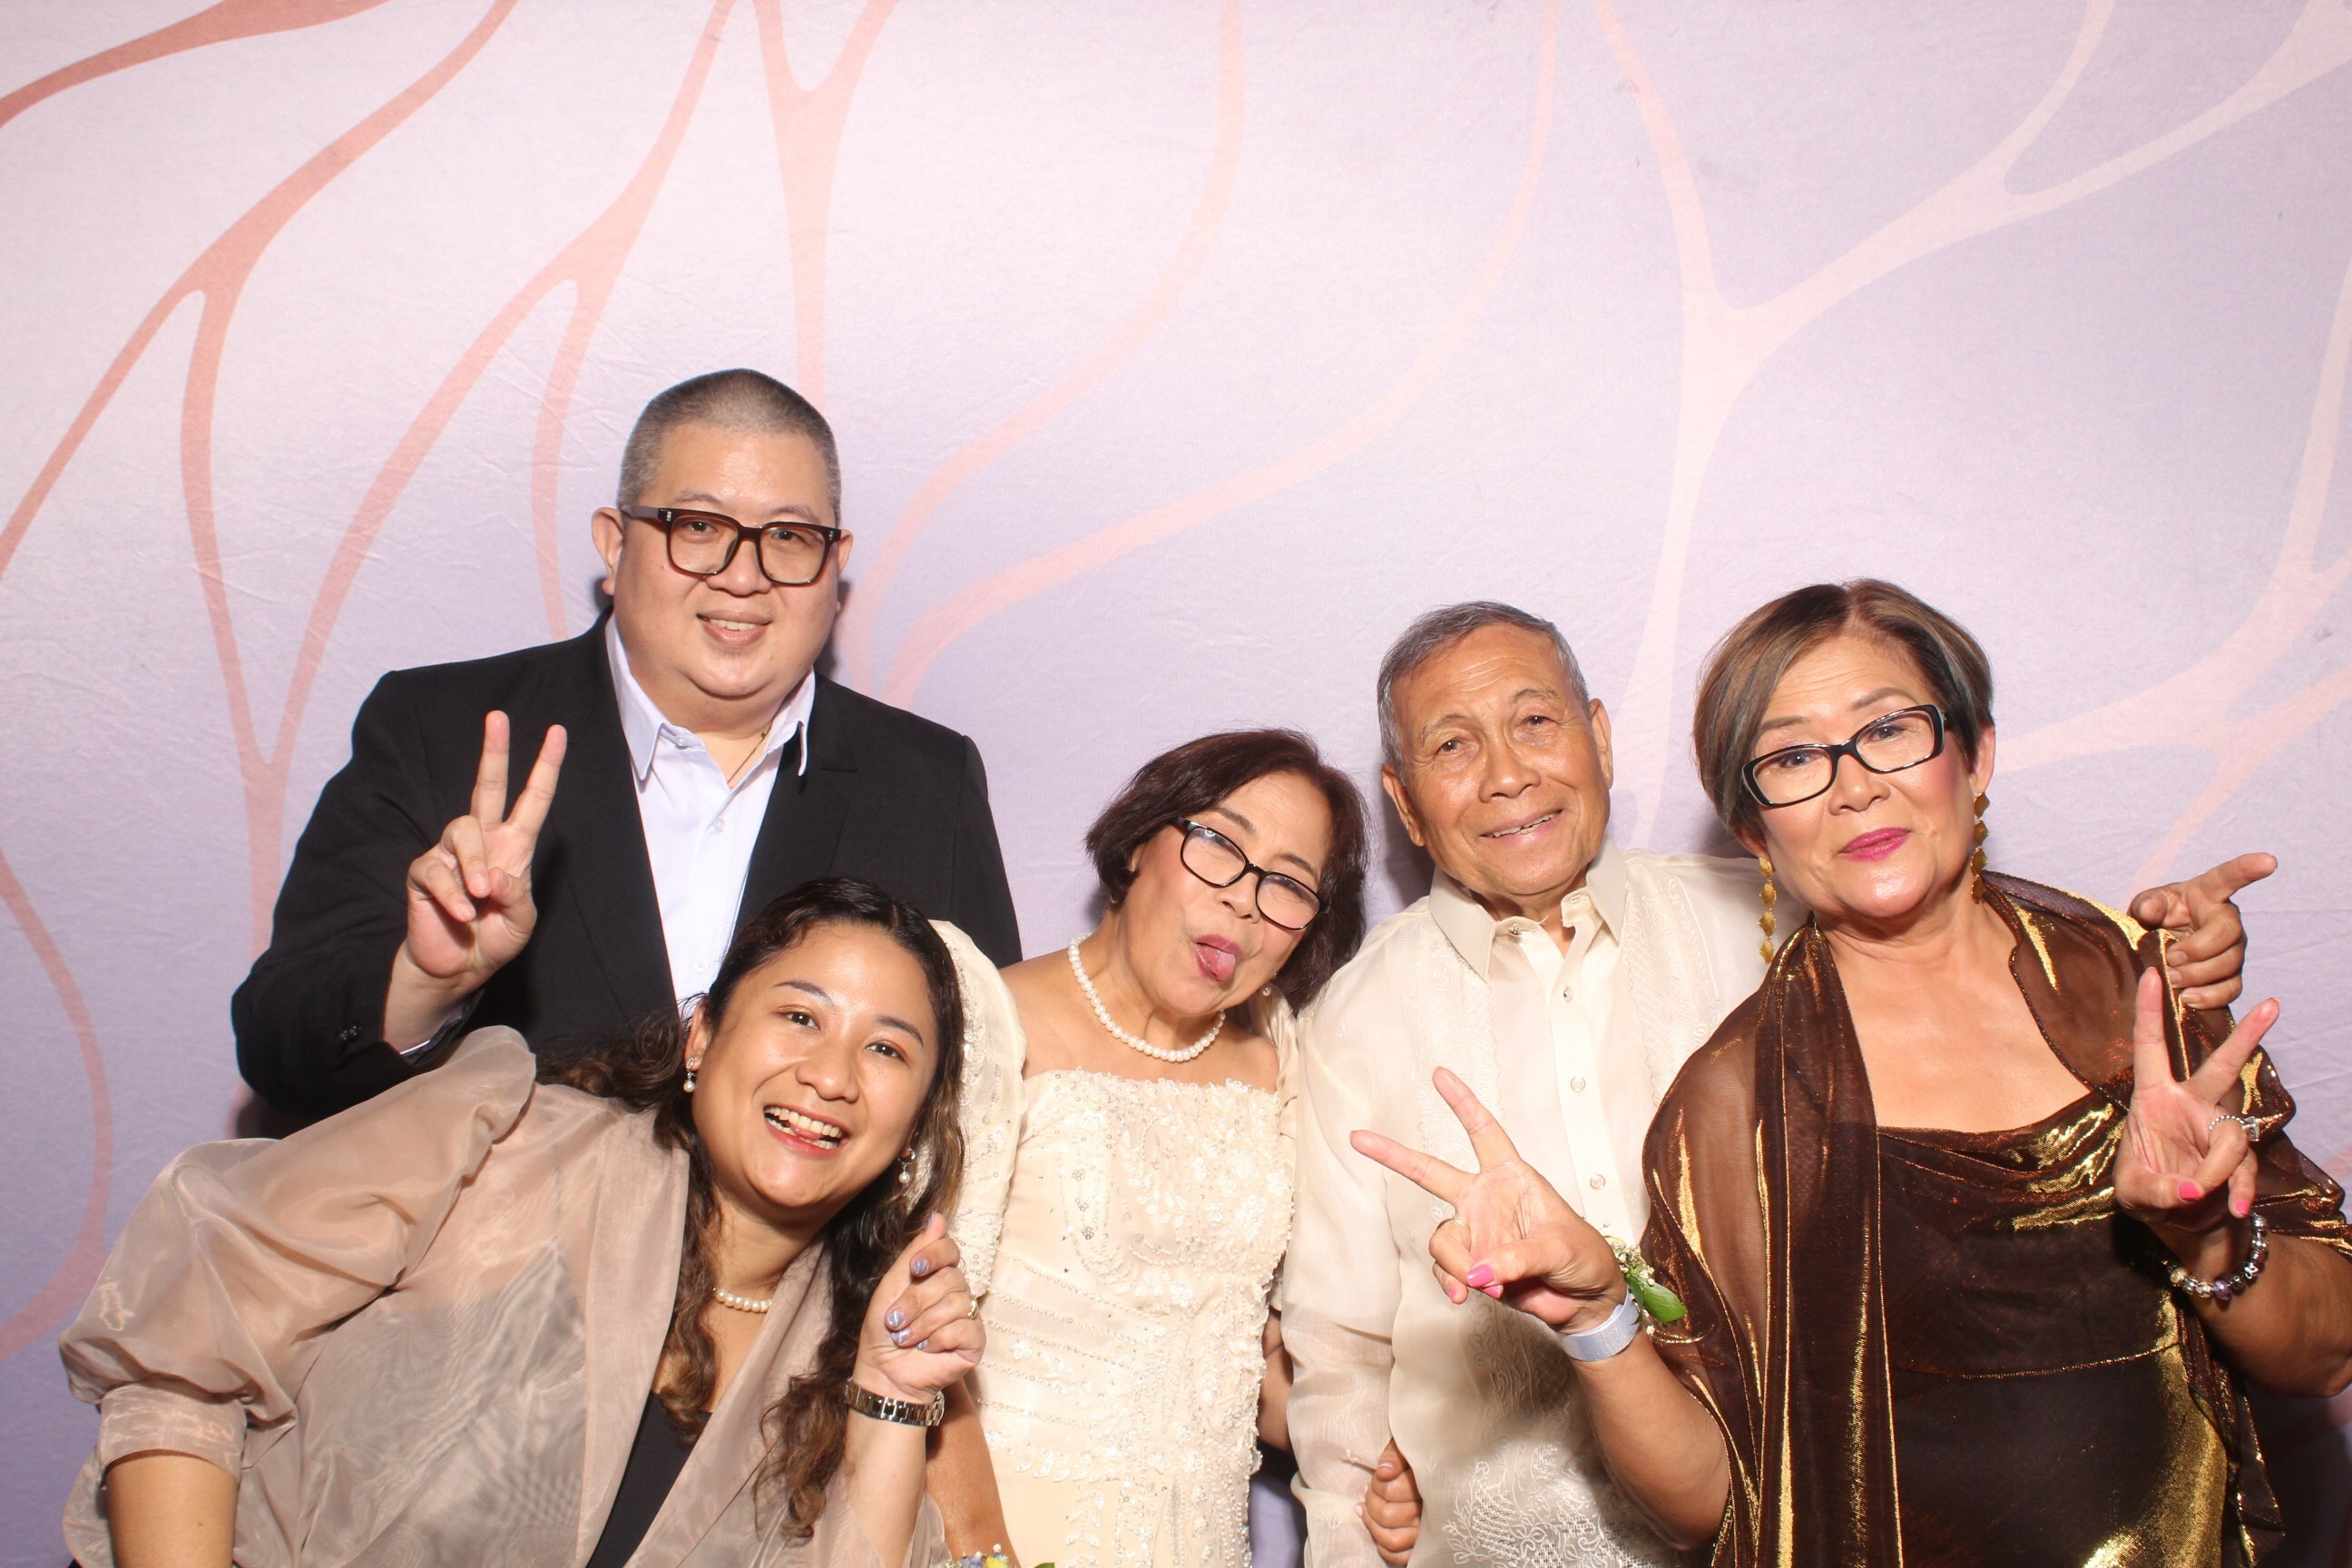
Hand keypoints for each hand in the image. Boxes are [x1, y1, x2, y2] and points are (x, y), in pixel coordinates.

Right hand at [389, 712, 565, 1034]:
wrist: (457, 969)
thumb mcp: (520, 920)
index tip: (557, 733)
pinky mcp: (424, 872)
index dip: (545, 767)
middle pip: (487, 785)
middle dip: (493, 750)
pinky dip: (453, 895)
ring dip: (475, 866)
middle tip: (497, 716)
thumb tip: (496, 873)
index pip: (532, 800)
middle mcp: (483, 841)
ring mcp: (450, 853)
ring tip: (481, 898)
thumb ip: (517, 895)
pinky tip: (462, 914)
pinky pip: (437, 870)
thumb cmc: (493, 939)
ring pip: (463, 831)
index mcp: (514, 846)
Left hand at [854, 1215, 982, 1403]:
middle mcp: (956, 1293)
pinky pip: (964, 1329)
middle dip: (916, 1301)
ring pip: (956, 1303)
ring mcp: (968, 1317)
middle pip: (950, 1278)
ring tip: (906, 1339)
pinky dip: (939, 1339)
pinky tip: (928, 1349)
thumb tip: (937, 1217)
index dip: (936, 1254)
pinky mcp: (975, 1342)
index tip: (916, 1268)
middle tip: (896, 1322)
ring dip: (923, 1323)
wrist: (884, 1373)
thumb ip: (914, 1253)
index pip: (950, 1250)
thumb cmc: (884, 1331)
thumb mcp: (891, 1287)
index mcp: (937, 1276)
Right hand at [1351, 1068, 1623, 1331]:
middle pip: (1431, 1172)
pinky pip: (1445, 1270)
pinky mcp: (1470, 1266)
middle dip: (1394, 1155)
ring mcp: (1475, 1233)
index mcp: (1511, 1178)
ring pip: (1442, 1239)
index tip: (1440, 1075)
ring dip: (1458, 1264)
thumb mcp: (1558, 1248)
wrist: (1582, 1300)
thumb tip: (1478, 1274)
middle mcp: (1485, 1200)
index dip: (1463, 1103)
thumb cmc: (1581, 1257)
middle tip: (1358, 1137)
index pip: (1484, 1132)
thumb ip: (1516, 1257)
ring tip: (1486, 1284)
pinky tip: (1465, 1295)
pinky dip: (1452, 1283)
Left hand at [1363, 1436, 1421, 1563]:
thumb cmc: (1418, 1458)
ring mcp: (1427, 1533)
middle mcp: (1430, 1512)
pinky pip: (1400, 1557)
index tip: (1378, 1476)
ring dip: (1373, 1525)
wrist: (1443, 1468)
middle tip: (1370, 1492)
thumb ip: (1395, 1456)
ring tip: (1367, 1510)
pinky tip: (1376, 1528)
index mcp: (1429, 1484)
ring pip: (1392, 1540)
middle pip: (1387, 1515)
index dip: (1376, 1484)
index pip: (1390, 1490)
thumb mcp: (1407, 1447)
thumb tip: (1384, 1472)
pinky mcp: (1423, 1547)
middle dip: (1372, 1502)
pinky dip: (1383, 1546)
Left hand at [2113, 968, 2272, 1276]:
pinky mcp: (2237, 1155)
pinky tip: (2234, 1208)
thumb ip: (2158, 1191)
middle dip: (2246, 1037)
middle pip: (2219, 1067)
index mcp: (2152, 1099)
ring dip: (2219, 1170)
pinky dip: (2239, 1190)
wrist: (2180, 1221)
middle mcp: (2189, 1105)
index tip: (2151, 973)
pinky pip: (2244, 1168)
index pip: (2149, 1048)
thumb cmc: (2147, 1194)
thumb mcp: (2135, 1194)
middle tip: (2272, 1004)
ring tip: (2199, 1196)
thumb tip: (2193, 1191)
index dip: (2148, 1012)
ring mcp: (2217, 1128)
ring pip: (2232, 1137)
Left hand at [2129, 852, 2273, 1011]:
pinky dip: (2210, 996)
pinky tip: (2190, 998)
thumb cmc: (2156, 917)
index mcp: (2207, 893)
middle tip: (2171, 959)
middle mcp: (2227, 919)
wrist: (2157, 947)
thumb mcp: (2146, 906)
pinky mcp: (2231, 975)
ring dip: (2199, 974)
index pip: (2229, 877)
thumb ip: (2147, 904)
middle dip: (2200, 949)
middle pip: (2229, 933)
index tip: (2269, 861)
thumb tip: (2150, 909)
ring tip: (2174, 979)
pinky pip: (2231, 989)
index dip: (2248, 869)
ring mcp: (2234, 948)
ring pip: (2230, 964)